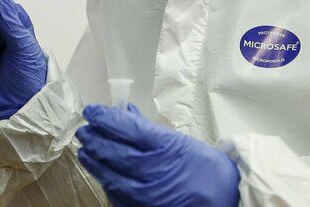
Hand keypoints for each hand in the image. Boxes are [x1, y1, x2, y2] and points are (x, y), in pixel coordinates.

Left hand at [76, 104, 239, 206]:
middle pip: (113, 150)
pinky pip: (117, 194)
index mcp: (164, 147)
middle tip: (84, 131)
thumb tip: (125, 113)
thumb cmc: (206, 168)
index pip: (126, 127)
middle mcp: (152, 170)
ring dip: (94, 161)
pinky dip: (106, 181)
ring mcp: (145, 193)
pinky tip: (100, 173)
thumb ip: (149, 129)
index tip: (91, 112)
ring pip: (110, 174)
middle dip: (95, 138)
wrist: (225, 201)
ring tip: (85, 151)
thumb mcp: (181, 141)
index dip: (105, 118)